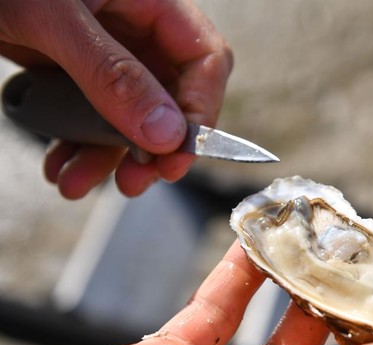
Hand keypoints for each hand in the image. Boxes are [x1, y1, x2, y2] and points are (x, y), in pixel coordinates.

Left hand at [0, 0, 231, 198]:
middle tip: (138, 181)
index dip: (200, 109)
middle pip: (173, 96)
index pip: (204, 58)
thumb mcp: (51, 19)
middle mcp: (135, 27)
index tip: (176, 154)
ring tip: (77, 183)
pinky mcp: (77, 73)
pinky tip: (60, 166)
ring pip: (132, 116)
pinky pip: (94, 118)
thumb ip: (112, 75)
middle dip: (154, 146)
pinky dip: (79, 147)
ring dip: (108, 157)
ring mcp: (107, 54)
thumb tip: (165, 133)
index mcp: (149, 0)